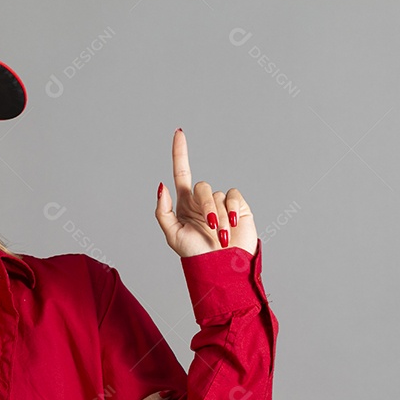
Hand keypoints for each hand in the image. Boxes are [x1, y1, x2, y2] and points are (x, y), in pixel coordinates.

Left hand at [155, 128, 257, 257]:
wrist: (222, 268)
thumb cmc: (196, 255)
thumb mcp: (173, 236)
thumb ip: (163, 211)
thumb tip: (161, 185)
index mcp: (185, 204)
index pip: (181, 172)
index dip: (179, 152)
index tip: (179, 132)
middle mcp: (203, 201)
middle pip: (202, 187)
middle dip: (206, 206)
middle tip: (211, 226)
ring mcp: (221, 204)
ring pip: (218, 195)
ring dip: (219, 217)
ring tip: (221, 236)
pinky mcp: (238, 207)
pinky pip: (233, 196)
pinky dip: (232, 209)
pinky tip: (233, 224)